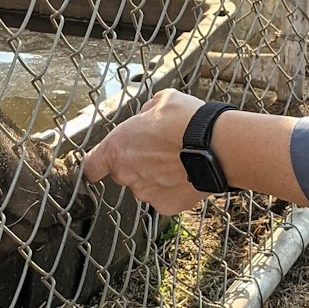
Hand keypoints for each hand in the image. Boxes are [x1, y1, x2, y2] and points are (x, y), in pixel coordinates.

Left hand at [82, 88, 205, 212]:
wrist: (217, 146)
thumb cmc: (187, 121)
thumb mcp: (160, 101)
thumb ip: (144, 114)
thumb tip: (146, 117)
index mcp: (117, 148)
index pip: (91, 166)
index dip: (98, 164)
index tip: (104, 162)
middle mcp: (126, 175)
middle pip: (123, 174)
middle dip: (137, 164)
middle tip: (159, 151)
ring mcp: (146, 193)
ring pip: (145, 186)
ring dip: (156, 177)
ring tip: (178, 161)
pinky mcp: (166, 206)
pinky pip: (165, 198)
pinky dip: (173, 190)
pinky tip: (187, 174)